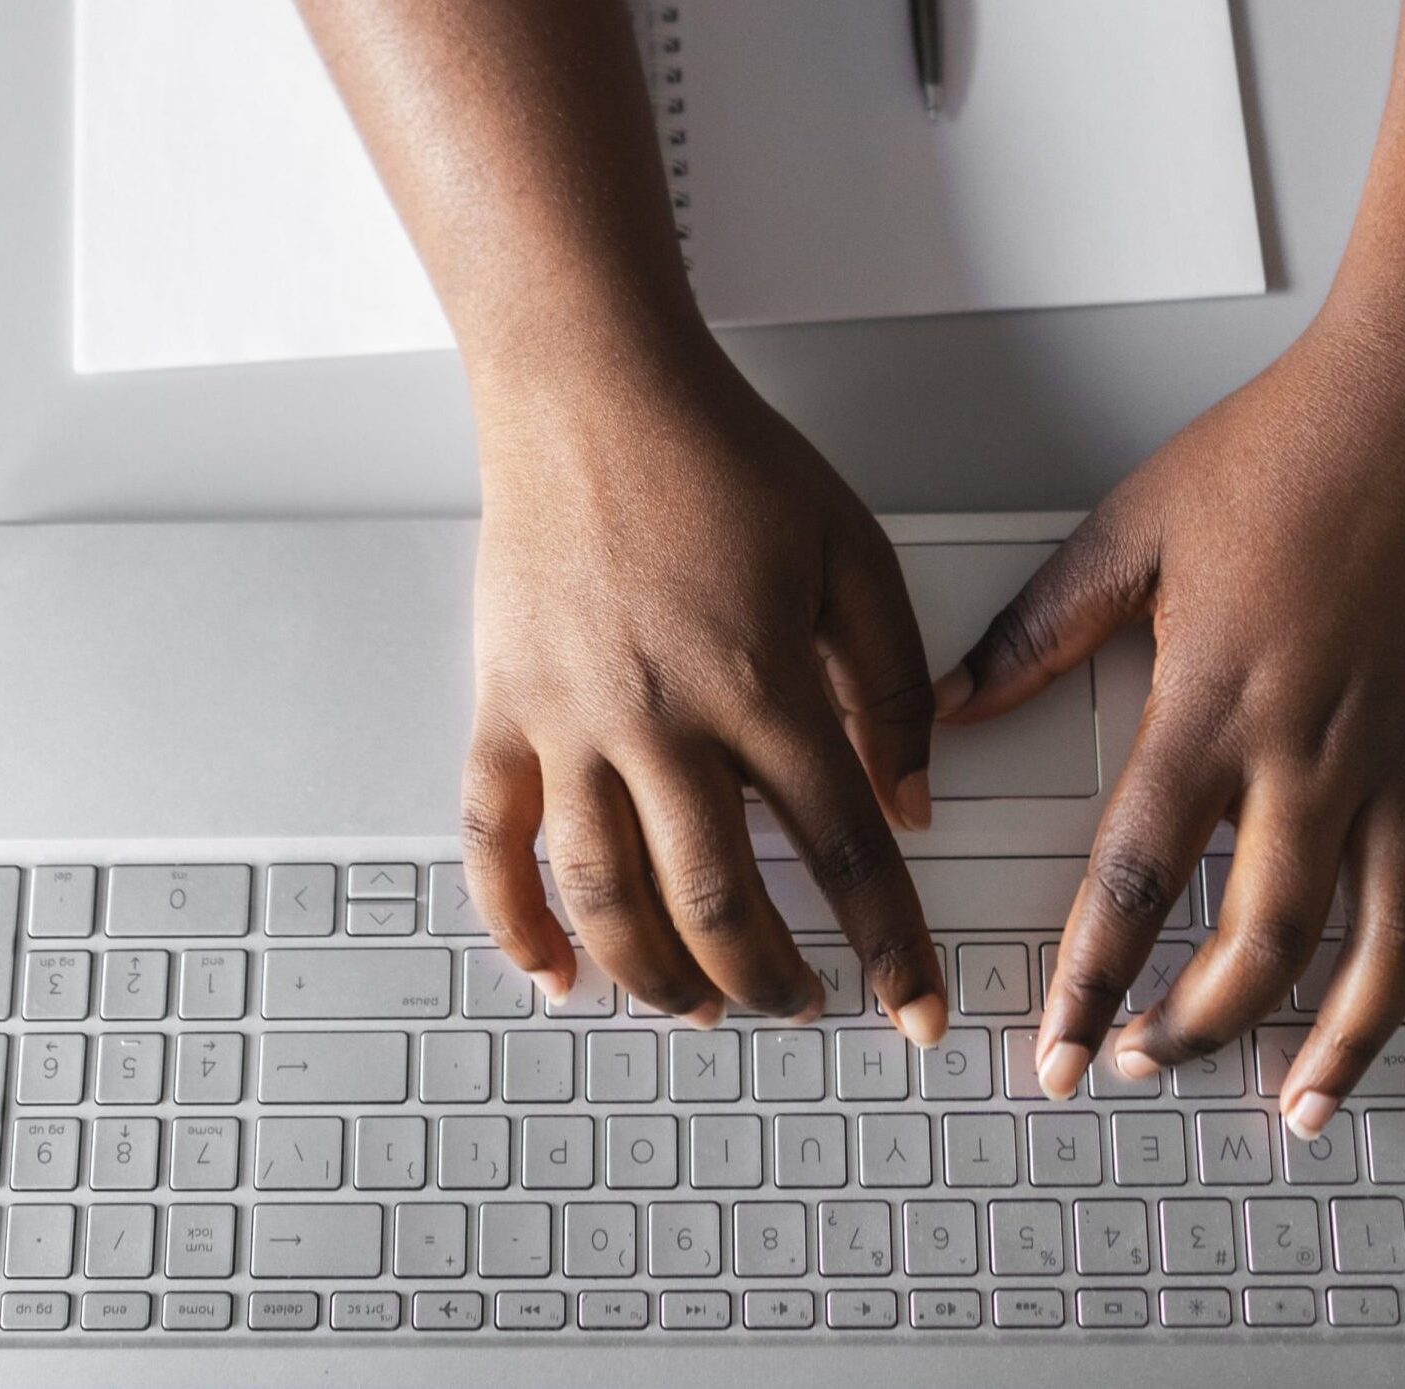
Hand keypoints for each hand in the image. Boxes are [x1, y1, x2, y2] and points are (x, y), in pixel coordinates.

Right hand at [460, 338, 948, 1043]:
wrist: (593, 393)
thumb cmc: (718, 458)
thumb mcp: (849, 553)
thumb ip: (894, 681)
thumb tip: (909, 799)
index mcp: (761, 681)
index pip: (842, 850)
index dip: (889, 946)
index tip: (913, 1010)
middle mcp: (661, 718)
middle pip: (719, 902)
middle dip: (772, 980)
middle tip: (803, 1004)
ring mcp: (567, 720)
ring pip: (606, 895)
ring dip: (659, 977)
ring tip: (699, 1009)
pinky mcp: (501, 707)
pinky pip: (490, 841)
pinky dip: (516, 922)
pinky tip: (553, 973)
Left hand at [936, 306, 1404, 1134]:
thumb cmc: (1275, 455)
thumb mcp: (1124, 535)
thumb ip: (1034, 632)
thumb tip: (954, 701)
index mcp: (1211, 709)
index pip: (1135, 880)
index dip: (1090, 980)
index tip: (1061, 1049)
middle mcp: (1310, 754)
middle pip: (1257, 937)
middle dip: (1198, 1024)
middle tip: (1147, 1066)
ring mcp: (1397, 757)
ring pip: (1383, 936)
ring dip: (1340, 1032)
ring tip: (1300, 1101)